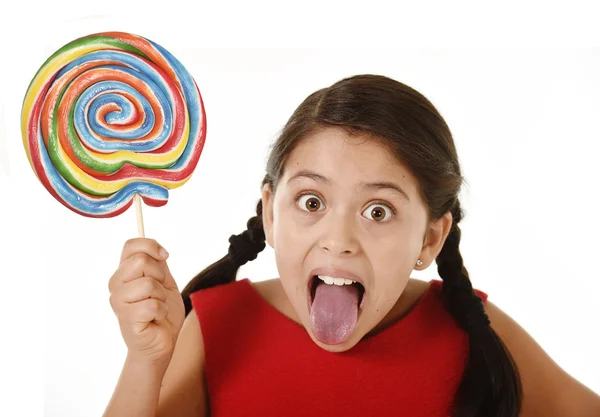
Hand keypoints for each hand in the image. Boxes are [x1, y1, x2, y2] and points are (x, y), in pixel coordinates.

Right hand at [108, 238, 184, 364]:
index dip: (151, 246)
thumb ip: (158, 264)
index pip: (130, 245)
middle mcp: (116, 284)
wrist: (162, 342)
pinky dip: (161, 312)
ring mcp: (118, 302)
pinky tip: (155, 320)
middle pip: (141, 261)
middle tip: (159, 293)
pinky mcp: (126, 318)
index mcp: (124, 272)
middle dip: (160, 276)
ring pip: (149, 284)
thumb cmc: (162, 312)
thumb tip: (158, 249)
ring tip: (156, 308)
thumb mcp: (164, 282)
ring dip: (161, 297)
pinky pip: (153, 305)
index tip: (165, 256)